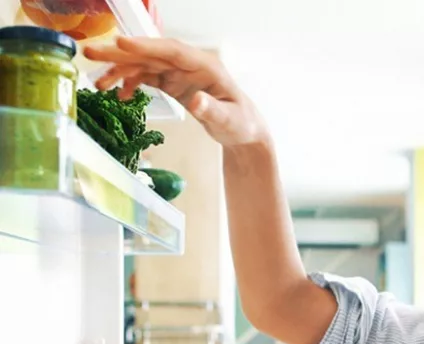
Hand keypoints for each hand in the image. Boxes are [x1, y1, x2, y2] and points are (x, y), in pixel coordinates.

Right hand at [83, 36, 269, 146]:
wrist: (242, 130)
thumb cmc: (241, 123)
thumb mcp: (230, 120)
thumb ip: (212, 110)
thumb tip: (196, 102)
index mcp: (205, 66)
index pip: (172, 51)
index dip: (146, 46)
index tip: (121, 43)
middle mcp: (190, 65)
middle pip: (152, 54)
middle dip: (121, 53)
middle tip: (91, 53)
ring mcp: (180, 73)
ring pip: (145, 64)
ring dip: (120, 70)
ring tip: (97, 83)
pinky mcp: (173, 83)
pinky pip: (147, 77)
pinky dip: (131, 83)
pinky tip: (119, 95)